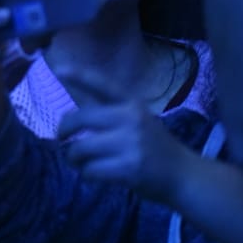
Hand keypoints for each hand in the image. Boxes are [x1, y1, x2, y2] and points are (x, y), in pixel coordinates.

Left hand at [56, 66, 186, 201]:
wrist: (183, 175)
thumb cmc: (154, 147)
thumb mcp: (138, 120)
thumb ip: (109, 113)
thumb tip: (71, 115)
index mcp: (132, 103)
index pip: (102, 85)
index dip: (80, 75)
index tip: (59, 68)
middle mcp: (131, 118)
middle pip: (79, 119)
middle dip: (63, 130)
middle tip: (62, 139)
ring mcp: (131, 143)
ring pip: (80, 147)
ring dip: (74, 157)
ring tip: (80, 161)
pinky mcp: (128, 167)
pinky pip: (90, 169)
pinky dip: (86, 173)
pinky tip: (93, 173)